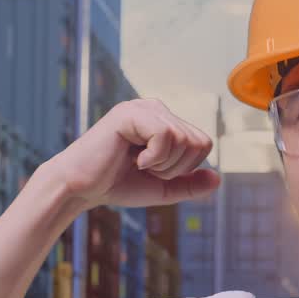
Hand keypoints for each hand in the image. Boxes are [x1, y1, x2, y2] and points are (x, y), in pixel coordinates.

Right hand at [48, 98, 220, 209]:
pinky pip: (167, 136)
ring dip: (163, 164)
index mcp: (165, 121)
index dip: (185, 167)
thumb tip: (218, 178)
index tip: (155, 171)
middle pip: (198, 142)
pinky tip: (132, 158)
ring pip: (184, 140)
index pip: (202, 143)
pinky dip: (154, 157)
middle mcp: (156, 109)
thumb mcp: (163, 189)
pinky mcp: (130, 113)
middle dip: (176, 168)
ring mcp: (143, 108)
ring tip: (137, 163)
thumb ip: (191, 185)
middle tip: (145, 168)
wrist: (80, 189)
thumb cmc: (117, 184)